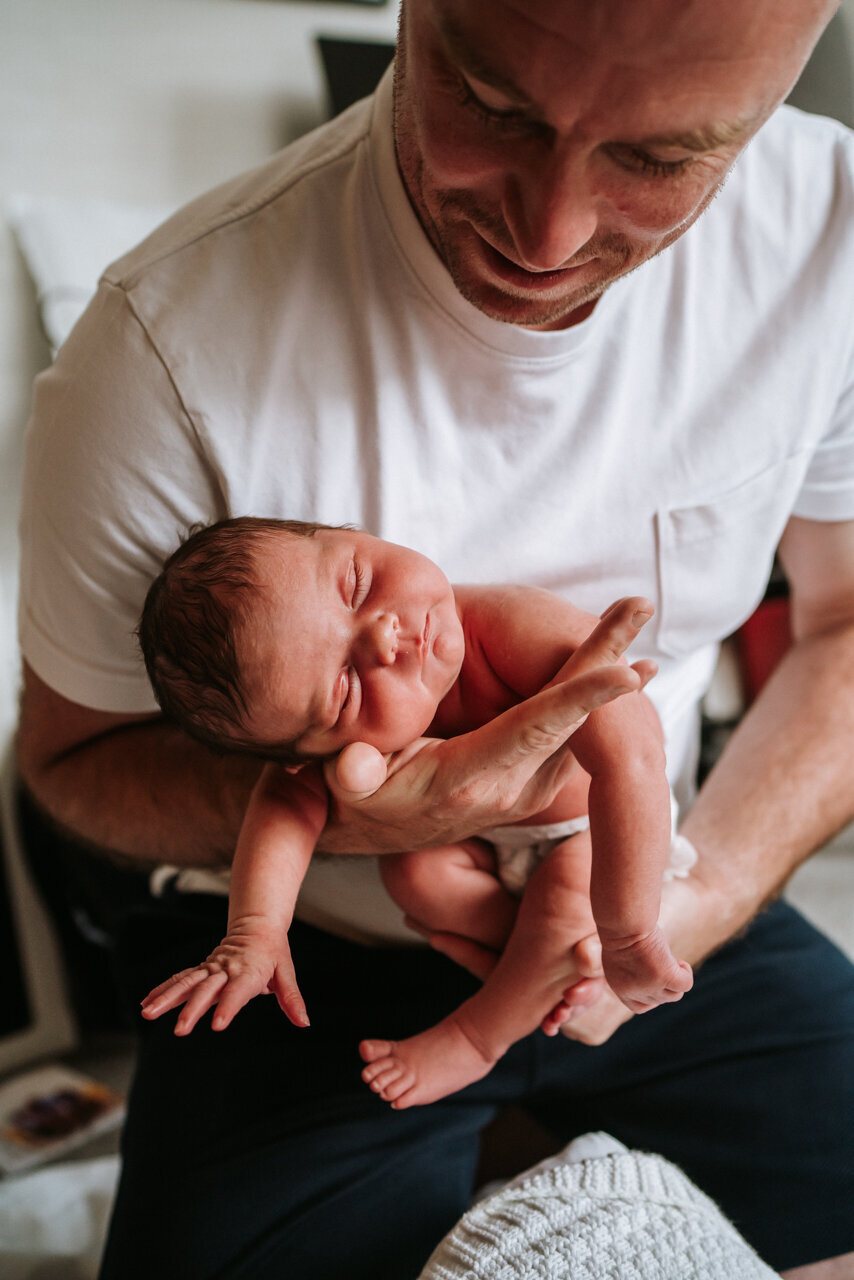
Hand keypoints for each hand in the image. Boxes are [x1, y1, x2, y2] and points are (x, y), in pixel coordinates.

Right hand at [140, 918, 308, 1034]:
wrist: (257, 925)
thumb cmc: (274, 952)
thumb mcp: (286, 973)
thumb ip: (292, 999)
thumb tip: (304, 1023)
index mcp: (249, 971)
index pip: (238, 991)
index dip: (228, 1007)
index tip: (217, 1025)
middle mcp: (226, 970)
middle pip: (207, 990)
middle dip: (192, 1010)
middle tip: (180, 1030)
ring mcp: (211, 969)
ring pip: (186, 983)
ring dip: (166, 998)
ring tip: (148, 1013)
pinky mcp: (201, 970)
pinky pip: (180, 980)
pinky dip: (163, 990)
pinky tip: (146, 1004)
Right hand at [320, 598, 656, 853]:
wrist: (364, 830)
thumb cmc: (349, 793)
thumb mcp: (339, 784)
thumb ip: (351, 774)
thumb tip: (353, 768)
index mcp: (467, 779)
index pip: (532, 729)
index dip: (580, 697)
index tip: (623, 668)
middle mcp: (508, 788)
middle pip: (571, 717)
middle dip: (606, 657)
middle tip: (640, 607)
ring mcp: (525, 789)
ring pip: (578, 724)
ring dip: (606, 667)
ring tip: (634, 615)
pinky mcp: (530, 784)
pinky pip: (571, 733)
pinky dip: (595, 694)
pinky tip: (617, 661)